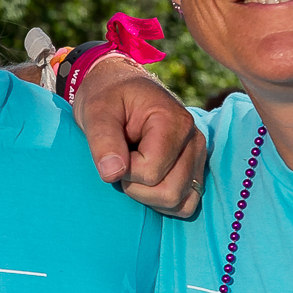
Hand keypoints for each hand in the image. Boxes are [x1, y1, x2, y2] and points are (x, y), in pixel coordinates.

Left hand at [73, 60, 208, 217]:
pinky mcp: (194, 169)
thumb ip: (102, 140)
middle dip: (136, 188)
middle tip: (121, 163)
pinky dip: (163, 202)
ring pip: (180, 202)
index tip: (113, 151)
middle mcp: (194, 140)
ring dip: (148, 197)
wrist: (118, 88)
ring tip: (133, 170)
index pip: (151, 172)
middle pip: (170, 192)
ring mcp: (197, 156)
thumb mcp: (95, 111)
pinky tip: (145, 183)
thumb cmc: (107, 97)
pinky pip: (186, 203)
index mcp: (174, 121)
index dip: (124, 170)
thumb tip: (112, 174)